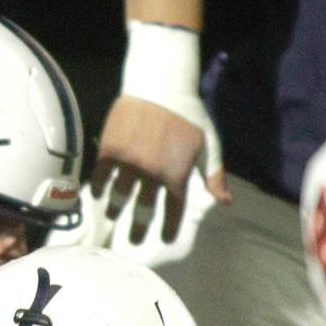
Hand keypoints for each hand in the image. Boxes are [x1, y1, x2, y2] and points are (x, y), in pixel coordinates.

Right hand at [90, 96, 231, 244]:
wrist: (160, 85)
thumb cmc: (188, 113)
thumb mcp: (208, 143)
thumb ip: (214, 174)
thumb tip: (225, 202)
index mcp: (177, 175)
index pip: (172, 210)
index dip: (168, 227)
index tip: (164, 239)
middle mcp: (152, 175)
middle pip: (143, 209)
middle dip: (139, 227)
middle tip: (134, 239)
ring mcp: (129, 164)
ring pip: (120, 196)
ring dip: (116, 209)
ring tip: (113, 216)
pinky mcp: (110, 152)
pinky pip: (101, 177)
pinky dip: (99, 188)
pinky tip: (100, 194)